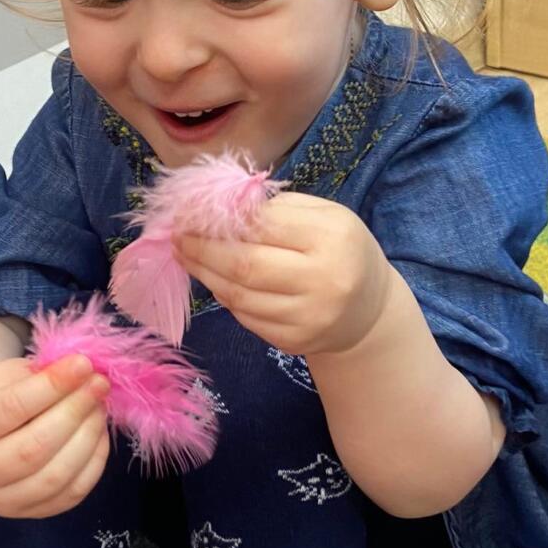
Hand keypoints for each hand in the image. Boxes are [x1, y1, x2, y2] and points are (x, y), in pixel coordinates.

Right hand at [0, 354, 111, 517]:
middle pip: (33, 448)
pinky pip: (71, 494)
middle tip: (98, 385)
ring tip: (99, 407)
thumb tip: (83, 372)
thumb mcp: (2, 377)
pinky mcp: (29, 515)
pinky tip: (98, 434)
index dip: (52, 386)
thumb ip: (37, 374)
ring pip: (55, 476)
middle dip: (74, 412)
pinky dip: (94, 462)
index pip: (10, 409)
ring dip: (88, 437)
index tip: (83, 364)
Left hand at [173, 191, 395, 357]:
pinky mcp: (295, 342)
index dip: (221, 219)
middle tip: (178, 237)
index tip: (192, 212)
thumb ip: (277, 208)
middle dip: (203, 250)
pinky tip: (215, 281)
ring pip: (239, 296)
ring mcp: (309, 317)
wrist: (369, 310)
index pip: (263, 225)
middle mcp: (324, 279)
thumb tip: (217, 205)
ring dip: (205, 275)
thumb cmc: (340, 249)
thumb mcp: (324, 215)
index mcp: (332, 236)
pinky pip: (246, 318)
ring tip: (186, 256)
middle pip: (245, 264)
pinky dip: (225, 297)